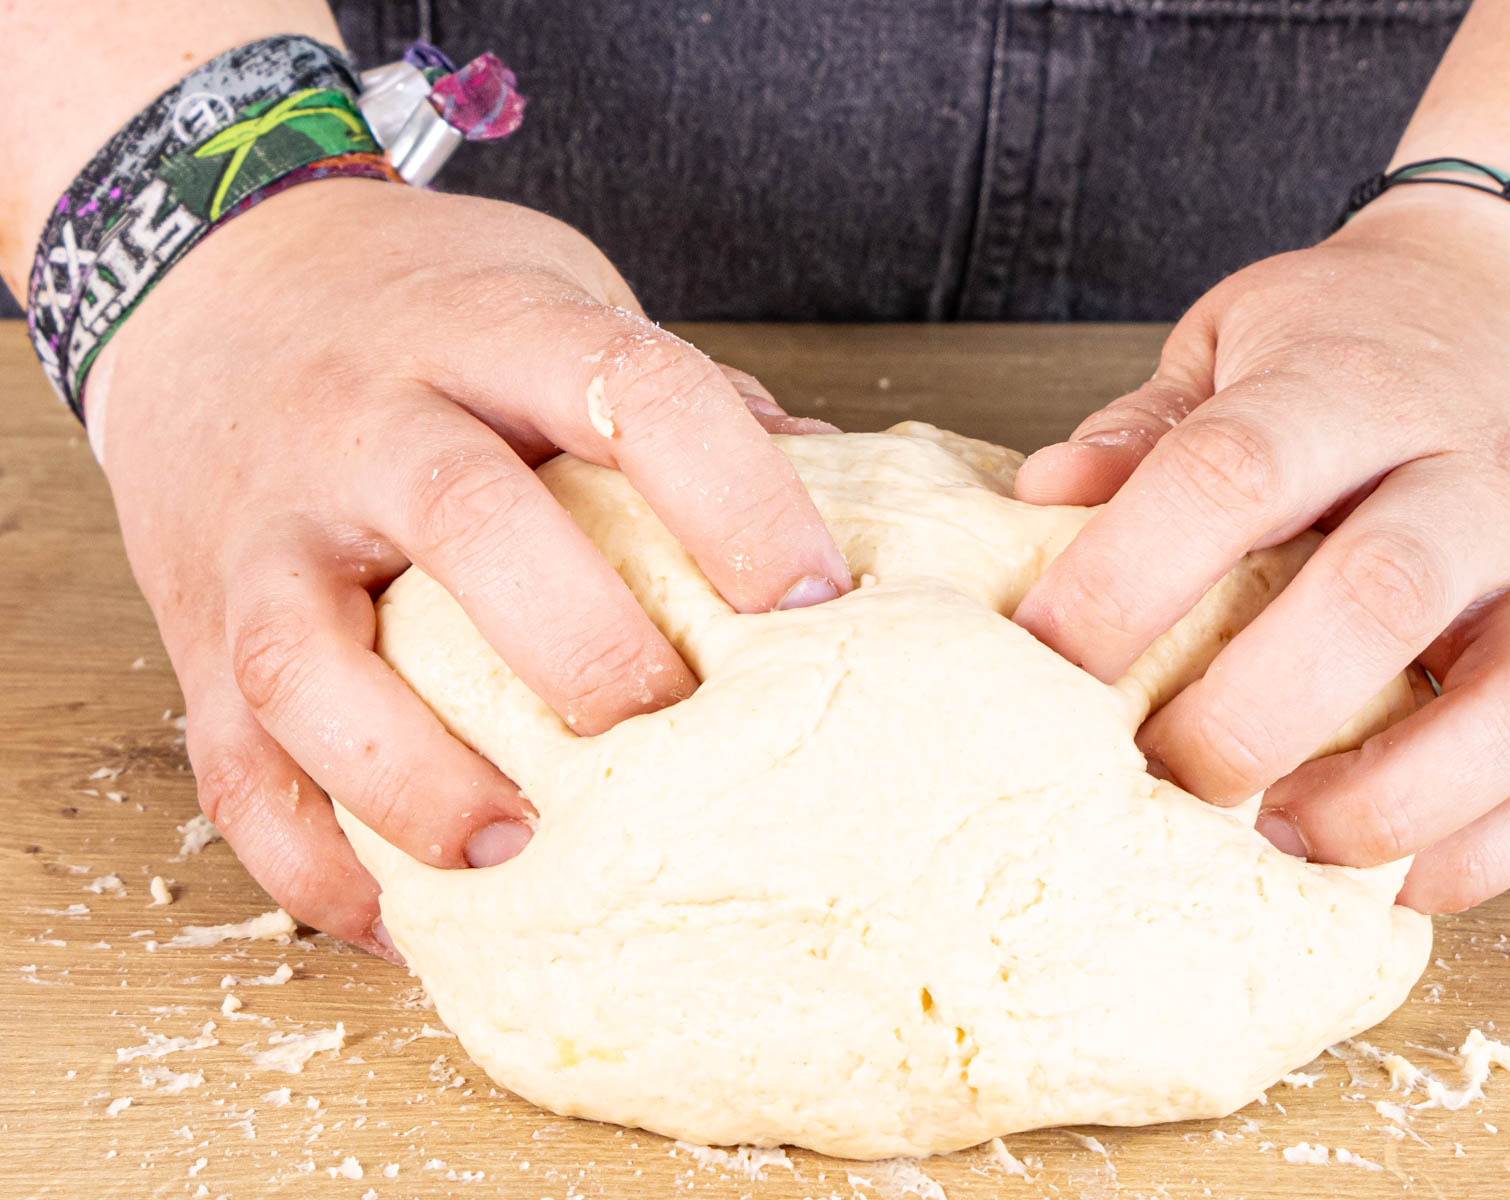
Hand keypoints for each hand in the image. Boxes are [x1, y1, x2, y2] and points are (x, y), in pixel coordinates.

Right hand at [93, 179, 849, 955]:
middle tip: (677, 729)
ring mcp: (265, 530)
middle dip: (585, 645)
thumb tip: (843, 493)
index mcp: (486, 328)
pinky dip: (315, 860)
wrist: (211, 275)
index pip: (627, 392)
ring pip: (309, 663)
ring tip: (523, 856)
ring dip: (416, 779)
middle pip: (467, 522)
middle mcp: (362, 421)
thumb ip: (676, 397)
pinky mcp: (198, 627)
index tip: (813, 602)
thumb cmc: (425, 305)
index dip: (733, 497)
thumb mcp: (554, 295)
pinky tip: (409, 923)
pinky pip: (233, 763)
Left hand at [1012, 187, 1509, 911]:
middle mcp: (1477, 478)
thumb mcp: (1244, 338)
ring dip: (1381, 801)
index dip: (1124, 576)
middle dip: (1245, 713)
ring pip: (1509, 705)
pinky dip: (1475, 852)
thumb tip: (1043, 495)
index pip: (1231, 474)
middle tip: (1152, 770)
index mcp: (1355, 387)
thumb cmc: (1365, 343)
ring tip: (1270, 838)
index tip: (1040, 657)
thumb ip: (1151, 426)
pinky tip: (1378, 877)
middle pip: (1376, 598)